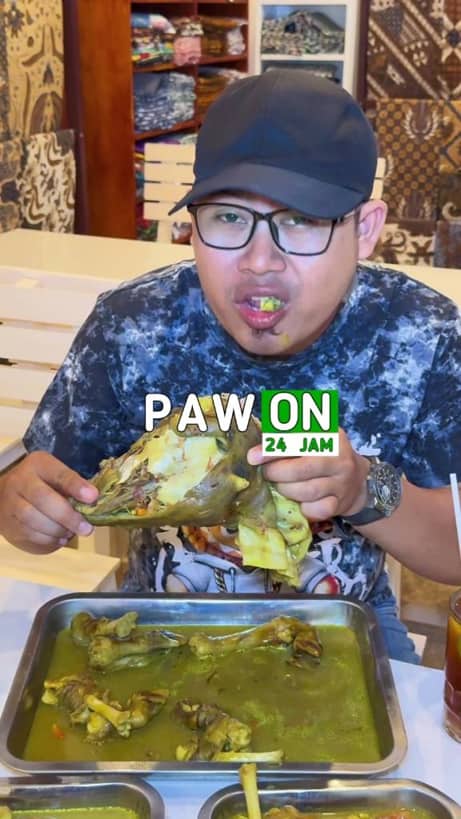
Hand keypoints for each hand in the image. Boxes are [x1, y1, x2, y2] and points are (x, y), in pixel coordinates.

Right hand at [0, 452, 98, 553]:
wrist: (8, 497)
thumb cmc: (43, 486)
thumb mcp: (57, 478)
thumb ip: (74, 487)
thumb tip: (94, 502)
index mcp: (38, 464)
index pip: (58, 474)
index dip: (76, 486)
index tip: (93, 497)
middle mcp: (20, 481)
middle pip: (43, 498)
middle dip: (68, 516)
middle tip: (87, 528)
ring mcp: (11, 504)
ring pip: (33, 520)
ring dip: (57, 530)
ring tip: (71, 533)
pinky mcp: (9, 526)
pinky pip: (29, 536)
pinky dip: (48, 540)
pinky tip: (59, 538)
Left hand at [247, 428, 368, 520]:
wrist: (356, 480)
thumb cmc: (324, 455)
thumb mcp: (312, 437)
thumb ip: (286, 436)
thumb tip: (257, 446)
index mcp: (331, 437)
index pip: (298, 442)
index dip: (272, 450)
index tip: (252, 457)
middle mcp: (340, 460)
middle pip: (301, 470)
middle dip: (277, 473)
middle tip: (267, 474)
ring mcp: (342, 484)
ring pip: (307, 491)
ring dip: (286, 490)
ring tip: (280, 485)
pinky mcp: (339, 504)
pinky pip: (316, 510)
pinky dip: (302, 508)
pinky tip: (298, 501)